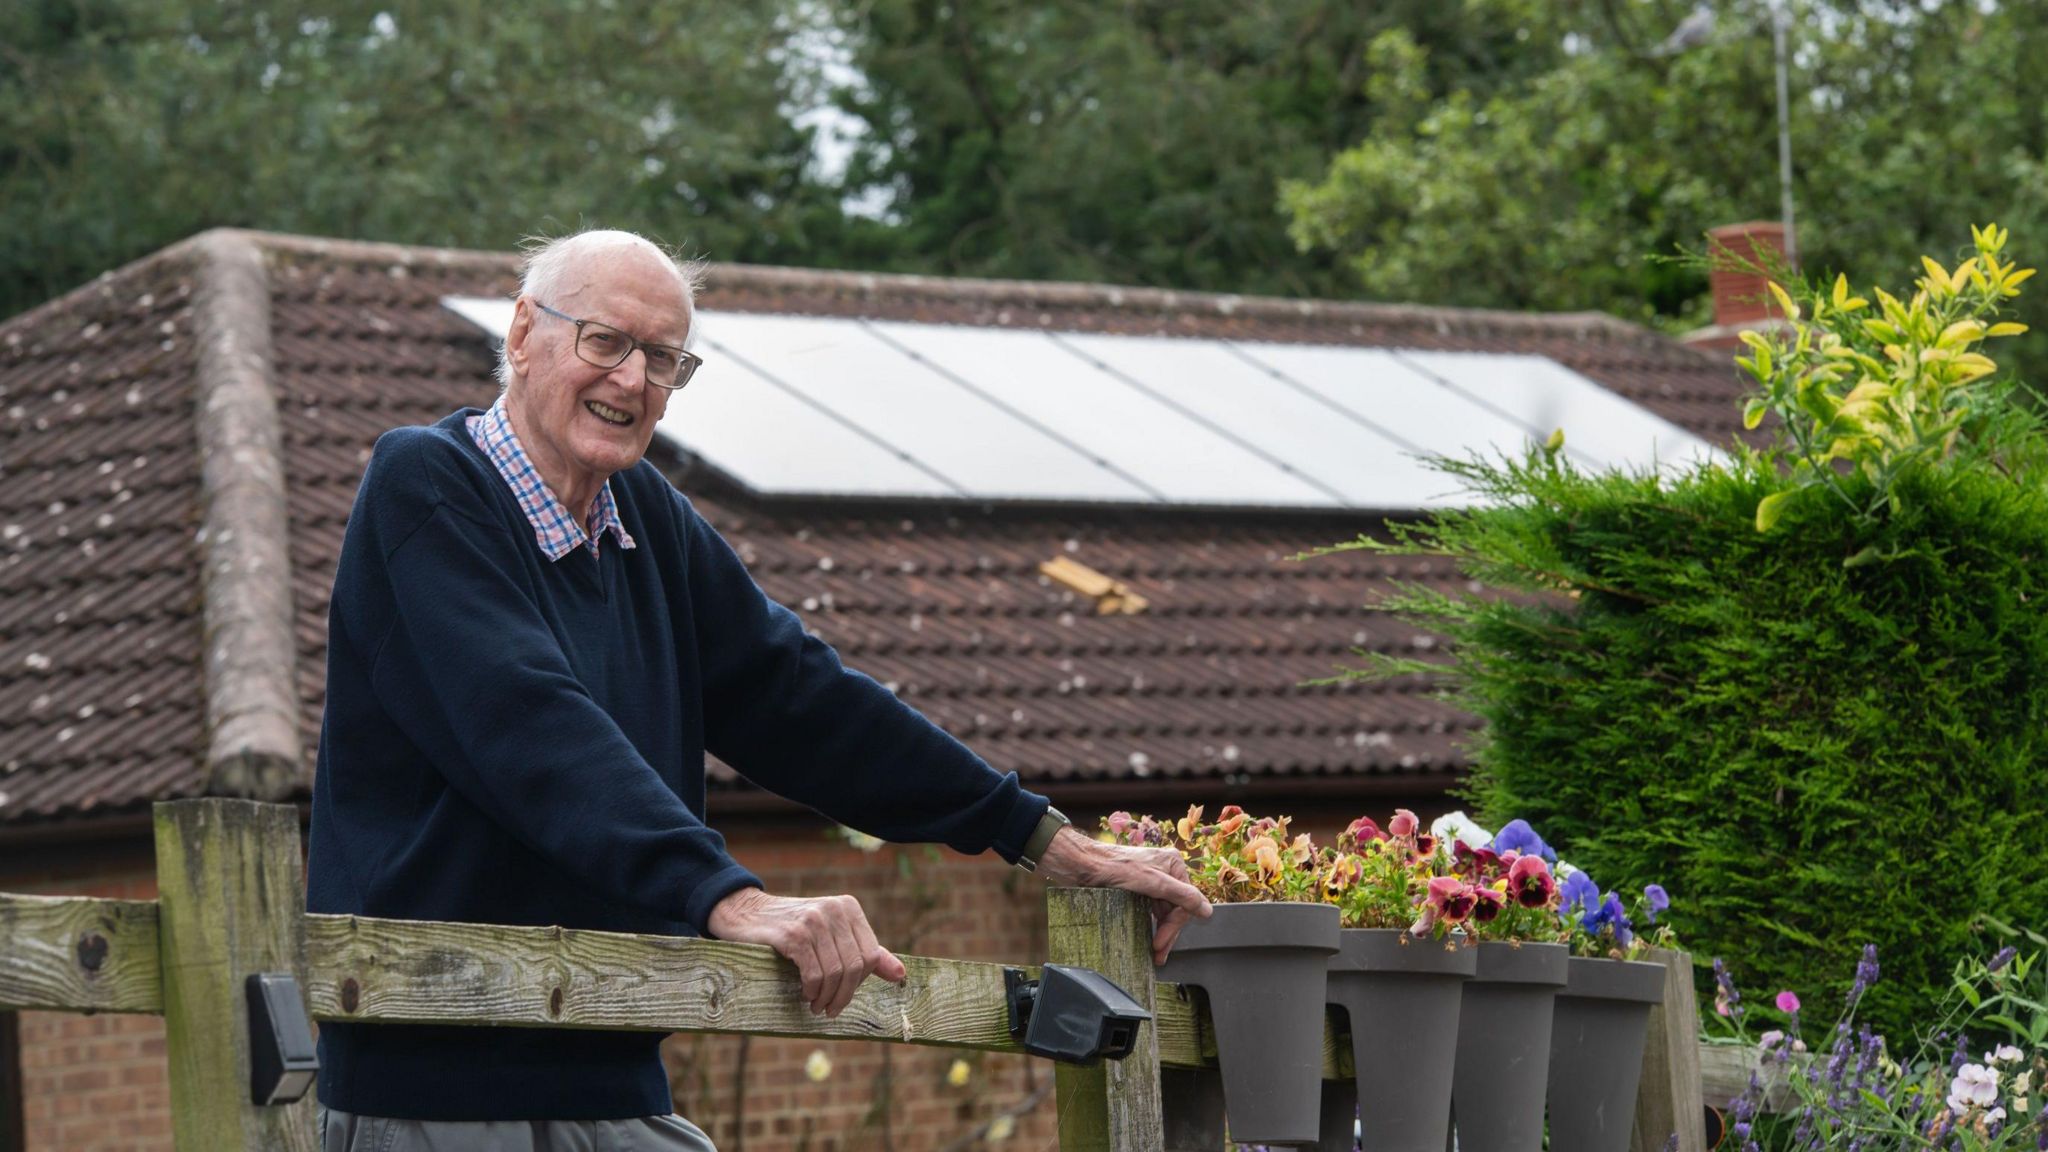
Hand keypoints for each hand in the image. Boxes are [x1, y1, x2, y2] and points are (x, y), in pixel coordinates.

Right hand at [706, 888, 906, 1016]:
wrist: (745, 914)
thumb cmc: (792, 929)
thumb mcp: (831, 936)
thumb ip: (865, 953)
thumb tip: (901, 975)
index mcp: (849, 908)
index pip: (871, 955)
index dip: (860, 982)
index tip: (844, 994)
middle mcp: (834, 910)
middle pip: (856, 966)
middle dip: (844, 995)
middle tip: (829, 1009)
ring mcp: (814, 920)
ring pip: (836, 973)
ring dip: (827, 997)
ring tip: (816, 1004)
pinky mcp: (793, 935)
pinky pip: (815, 974)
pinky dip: (812, 991)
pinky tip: (804, 994)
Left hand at [1035, 827, 1211, 963]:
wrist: (1080, 865)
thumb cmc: (1113, 868)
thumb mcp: (1153, 883)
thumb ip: (1182, 896)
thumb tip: (1207, 911)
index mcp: (1173, 864)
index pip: (1186, 902)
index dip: (1174, 927)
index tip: (1161, 946)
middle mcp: (1164, 869)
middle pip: (1174, 908)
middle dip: (1167, 932)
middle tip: (1157, 953)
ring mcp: (1149, 878)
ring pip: (1162, 911)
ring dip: (1158, 931)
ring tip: (1153, 951)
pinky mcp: (1135, 887)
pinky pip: (1149, 909)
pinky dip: (1148, 923)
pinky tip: (1145, 936)